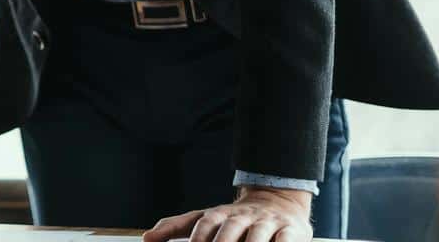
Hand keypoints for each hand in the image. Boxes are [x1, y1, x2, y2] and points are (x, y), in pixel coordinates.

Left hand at [142, 186, 312, 241]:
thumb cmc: (235, 219)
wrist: (278, 201)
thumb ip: (176, 226)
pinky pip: (285, 239)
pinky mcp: (291, 230)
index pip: (205, 223)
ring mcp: (268, 222)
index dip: (198, 238)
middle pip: (230, 230)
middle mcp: (243, 216)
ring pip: (258, 235)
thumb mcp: (205, 218)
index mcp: (220, 213)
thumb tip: (147, 239)